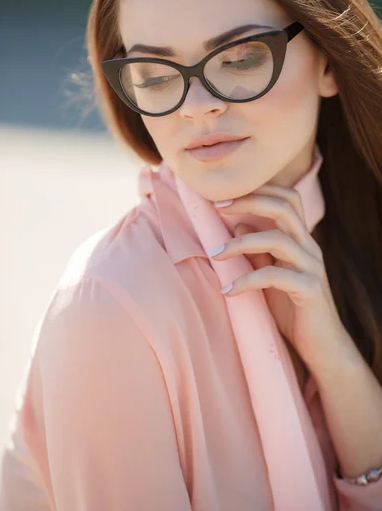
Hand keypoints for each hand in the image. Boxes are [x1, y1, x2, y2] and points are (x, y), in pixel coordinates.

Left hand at [209, 184, 348, 368]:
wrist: (321, 346)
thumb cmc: (292, 309)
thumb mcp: (269, 276)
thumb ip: (257, 252)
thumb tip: (238, 225)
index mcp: (300, 240)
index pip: (287, 199)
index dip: (258, 189)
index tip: (224, 194)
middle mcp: (309, 247)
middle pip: (284, 207)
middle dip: (249, 201)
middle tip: (217, 207)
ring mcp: (311, 267)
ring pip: (277, 239)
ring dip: (241, 243)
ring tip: (215, 254)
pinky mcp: (309, 289)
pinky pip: (275, 276)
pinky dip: (247, 280)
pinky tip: (227, 290)